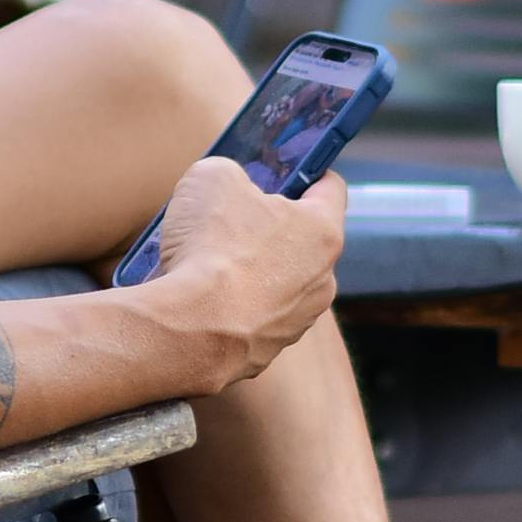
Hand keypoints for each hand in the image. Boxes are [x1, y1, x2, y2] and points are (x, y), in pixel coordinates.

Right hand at [146, 159, 344, 391]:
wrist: (190, 331)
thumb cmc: (212, 248)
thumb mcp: (212, 178)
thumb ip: (230, 174)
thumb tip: (228, 188)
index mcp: (323, 231)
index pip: (330, 188)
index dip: (304, 172)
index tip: (280, 170)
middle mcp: (322, 280)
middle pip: (300, 239)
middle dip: (267, 226)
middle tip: (228, 219)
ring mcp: (297, 321)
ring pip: (277, 282)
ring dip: (250, 270)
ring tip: (204, 264)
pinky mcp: (267, 351)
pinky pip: (252, 317)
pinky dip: (231, 306)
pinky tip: (199, 298)